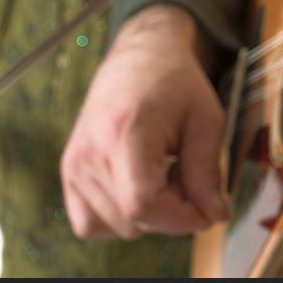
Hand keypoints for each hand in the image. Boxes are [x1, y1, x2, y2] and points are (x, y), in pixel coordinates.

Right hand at [61, 4, 228, 238]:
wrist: (141, 55)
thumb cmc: (176, 83)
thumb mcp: (205, 121)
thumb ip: (207, 173)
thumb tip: (213, 216)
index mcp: (123, 133)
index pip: (143, 205)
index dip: (182, 218)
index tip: (207, 208)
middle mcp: (89, 152)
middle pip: (132, 221)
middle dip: (171, 213)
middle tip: (186, 175)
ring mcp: (74, 164)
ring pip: (117, 227)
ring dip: (148, 214)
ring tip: (162, 173)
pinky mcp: (69, 171)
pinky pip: (91, 223)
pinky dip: (120, 216)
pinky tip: (139, 185)